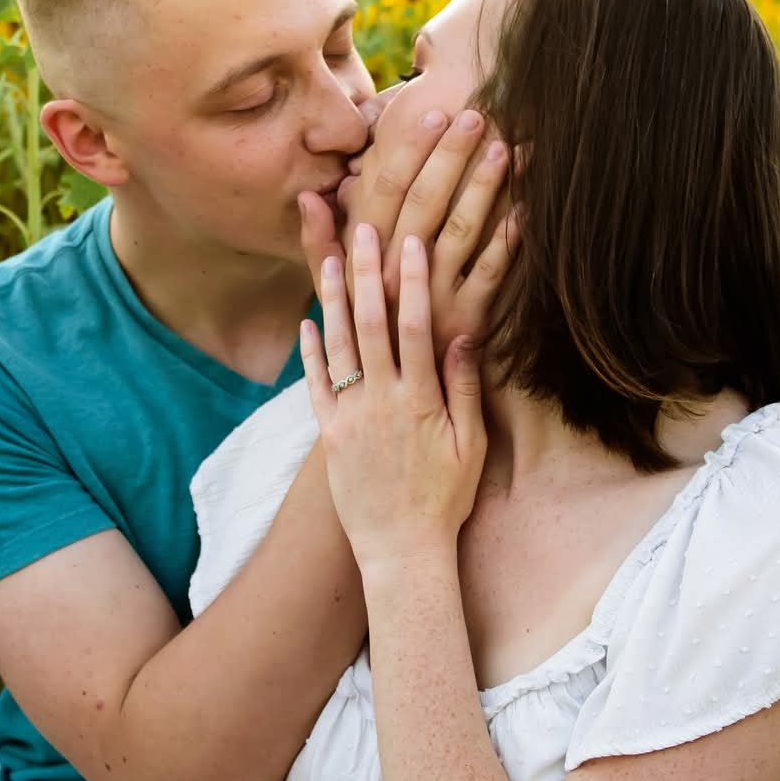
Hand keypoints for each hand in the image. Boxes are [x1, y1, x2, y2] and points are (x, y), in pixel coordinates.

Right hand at [298, 107, 516, 367]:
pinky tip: (528, 211)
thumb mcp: (335, 299)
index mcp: (364, 265)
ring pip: (458, 233)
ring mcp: (430, 302)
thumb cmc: (366, 353)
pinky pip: (488, 278)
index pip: (384, 194)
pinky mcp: (463, 327)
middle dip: (449, 157)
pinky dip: (507, 242)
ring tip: (509, 148)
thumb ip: (320, 247)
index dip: (407, 151)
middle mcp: (394, 279)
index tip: (431, 111)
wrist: (393, 427)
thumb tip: (310, 197)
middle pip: (424, 205)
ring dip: (483, 188)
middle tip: (475, 114)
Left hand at [300, 224, 485, 577]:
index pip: (414, 327)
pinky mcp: (329, 434)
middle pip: (370, 324)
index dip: (411, 282)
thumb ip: (464, 388)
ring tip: (331, 259)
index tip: (411, 243)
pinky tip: (308, 320)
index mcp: (420, 400)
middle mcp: (381, 401)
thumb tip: (466, 335)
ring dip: (335, 299)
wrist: (401, 550)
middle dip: (367, 273)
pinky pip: (315, 384)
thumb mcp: (471, 444)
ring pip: (338, 346)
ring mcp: (350, 416)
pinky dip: (310, 351)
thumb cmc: (446, 498)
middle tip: (363, 230)